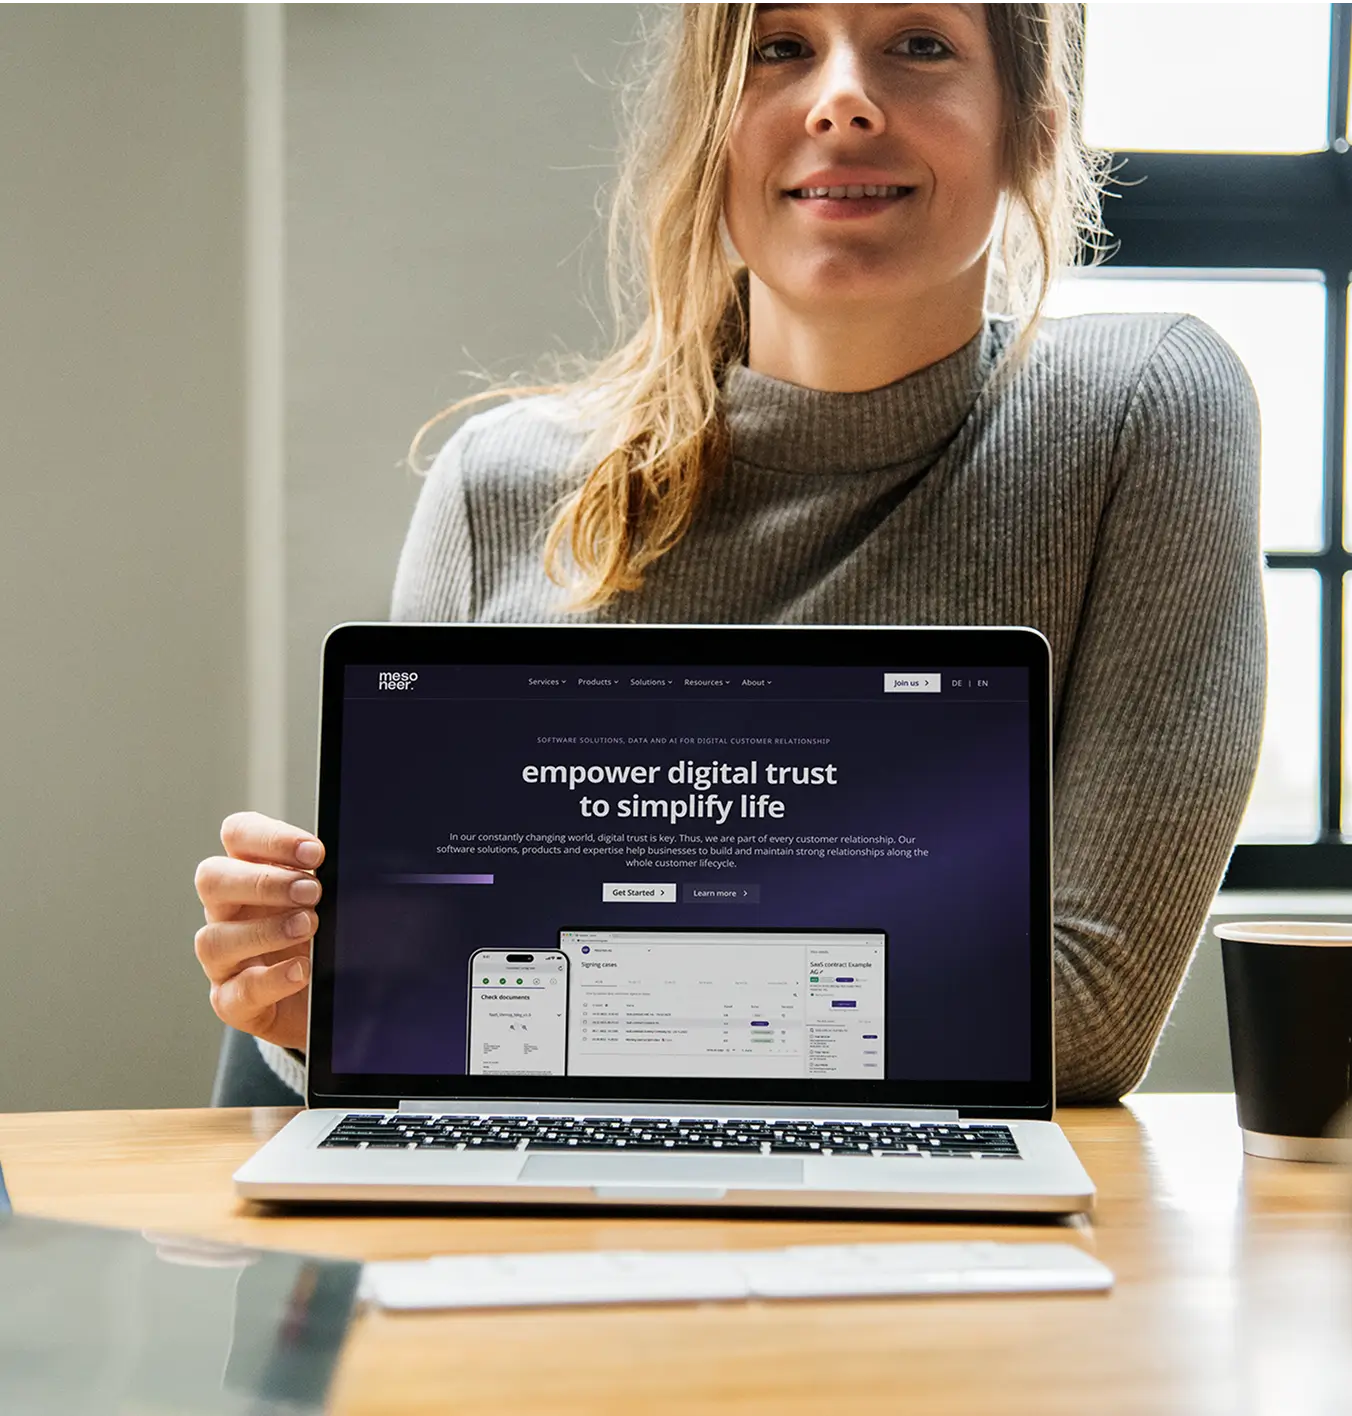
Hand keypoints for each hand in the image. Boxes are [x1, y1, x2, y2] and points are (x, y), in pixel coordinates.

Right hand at [194, 811, 323, 1050]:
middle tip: (313, 891)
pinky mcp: (230, 1001)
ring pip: (214, 938)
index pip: (237, 834)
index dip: (271, 838)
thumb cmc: (323, 938)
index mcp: (248, 872)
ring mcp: (222, 959)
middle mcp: (226, 911)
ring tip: (309, 926)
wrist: (324, 1000)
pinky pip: (236, 991)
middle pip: (212, 879)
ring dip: (266, 930)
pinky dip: (270, 979)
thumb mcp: (332, 901)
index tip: (316, 852)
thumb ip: (333, 879)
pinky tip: (301, 971)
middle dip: (265, 881)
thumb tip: (353, 862)